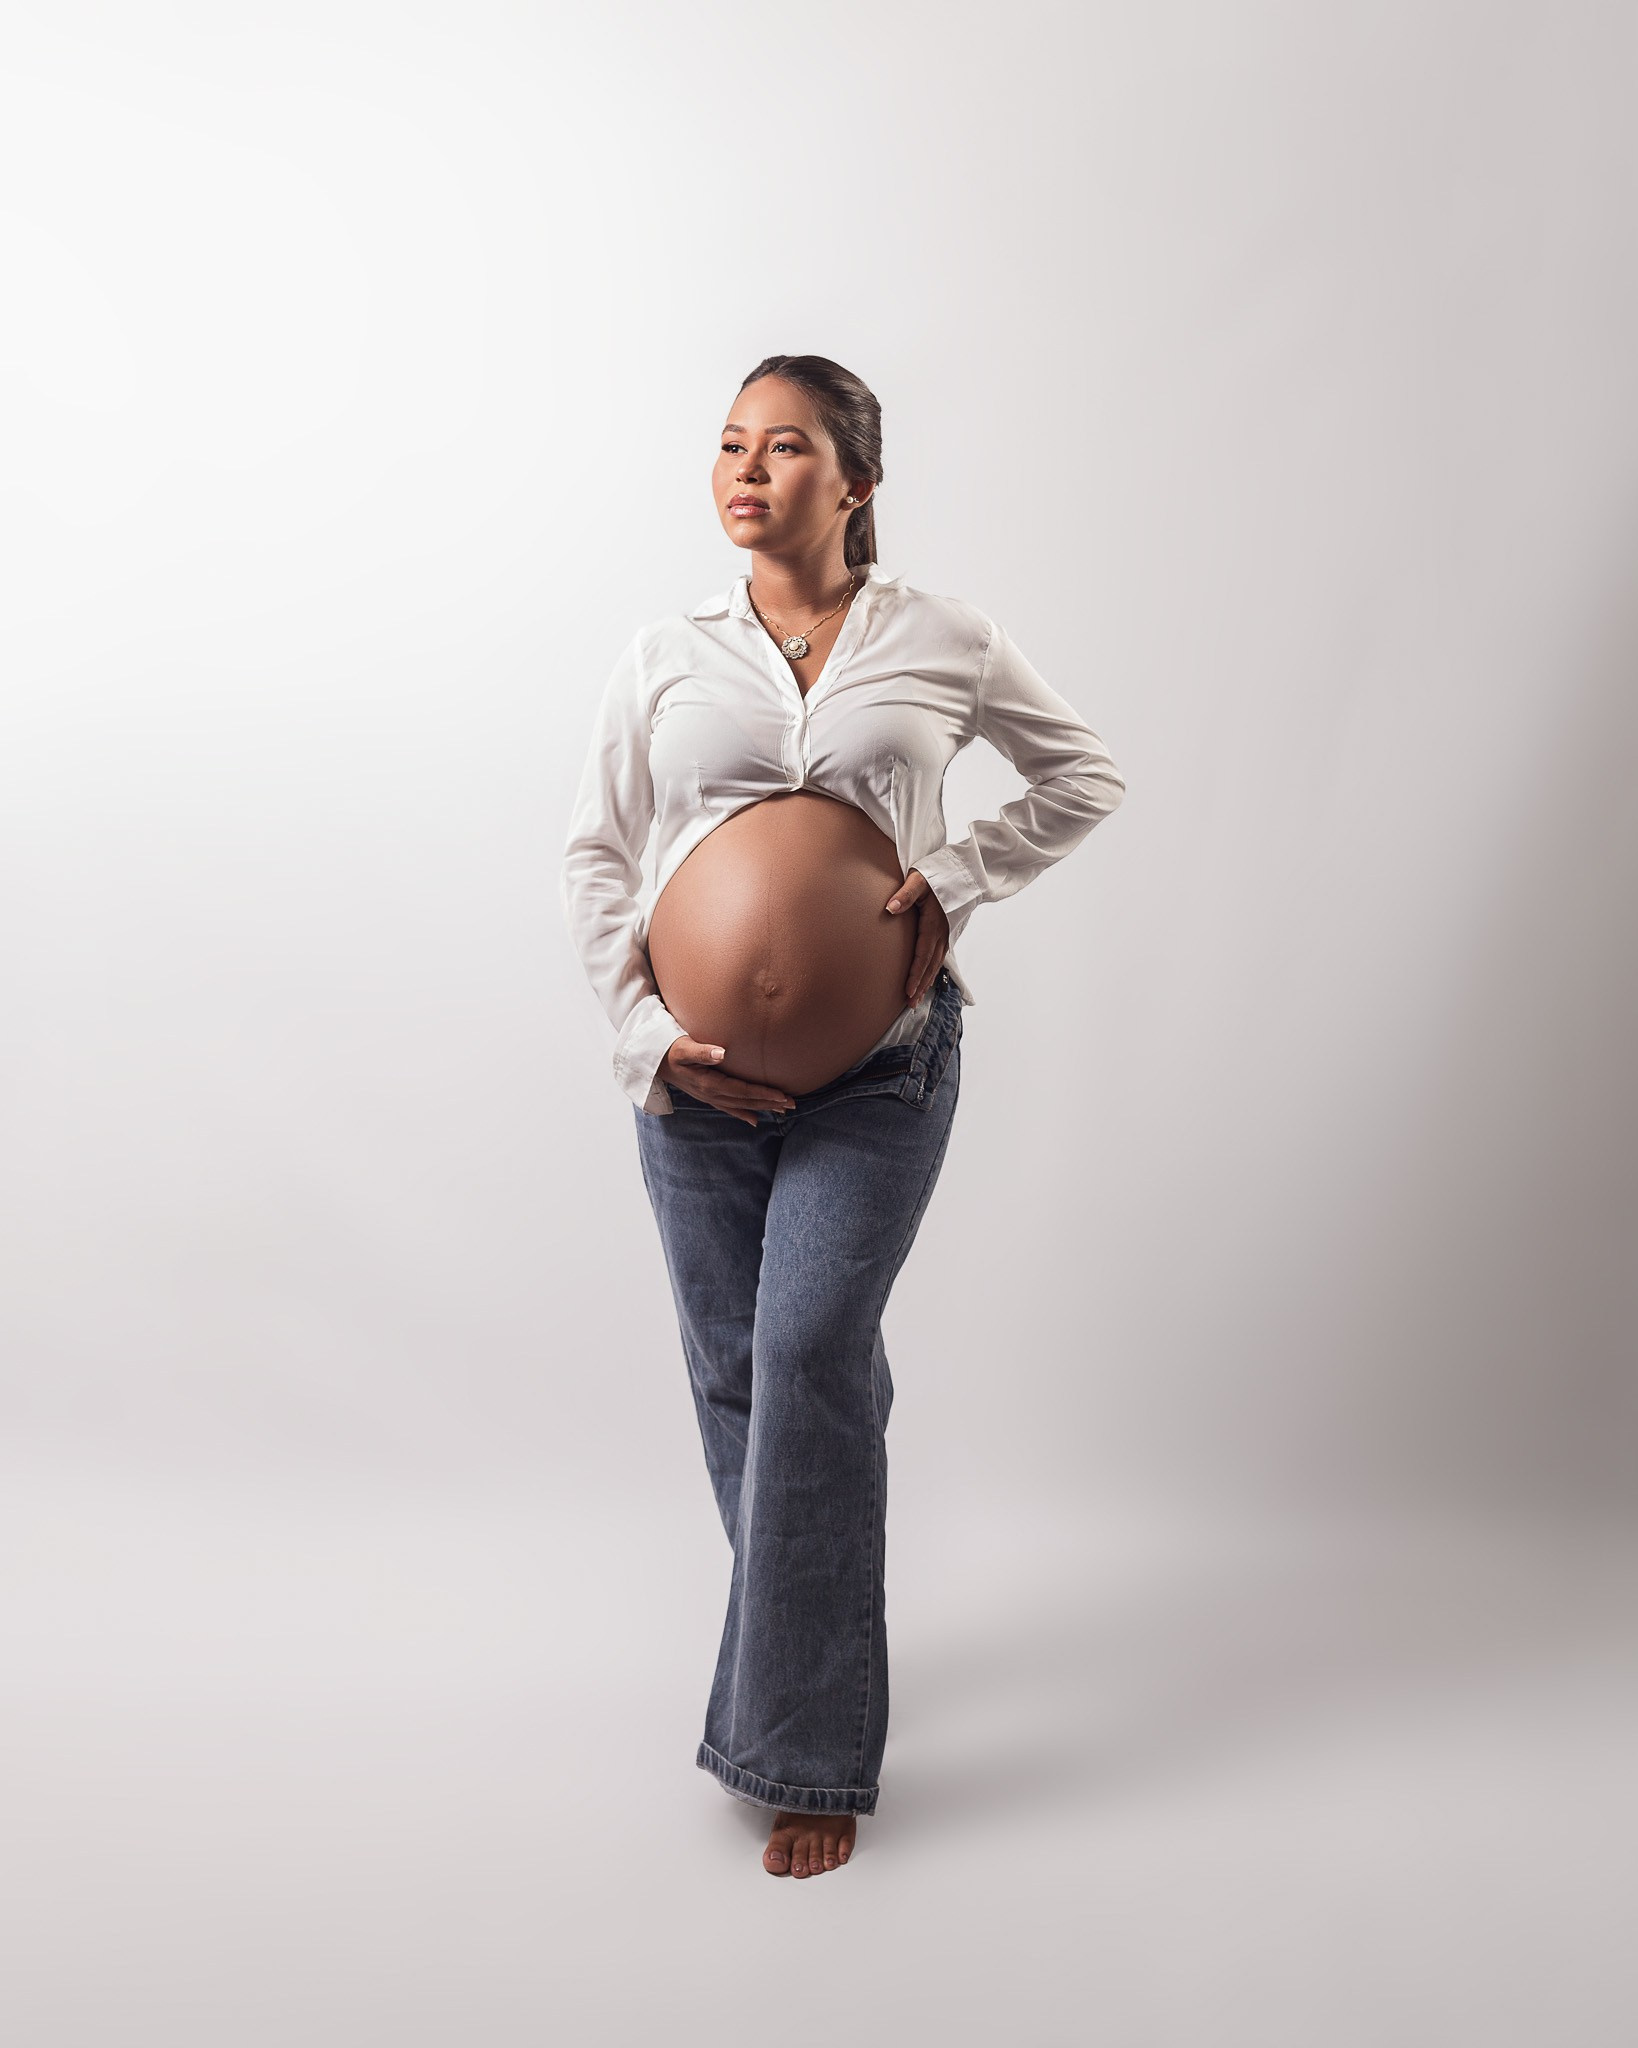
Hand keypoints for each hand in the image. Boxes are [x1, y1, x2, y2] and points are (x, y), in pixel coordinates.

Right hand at [660, 1035, 796, 1128]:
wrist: (652, 1061)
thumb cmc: (670, 1049)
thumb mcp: (683, 1047)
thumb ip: (702, 1050)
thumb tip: (722, 1053)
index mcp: (709, 1083)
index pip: (742, 1090)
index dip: (763, 1094)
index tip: (782, 1095)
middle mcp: (711, 1094)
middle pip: (745, 1101)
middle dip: (769, 1103)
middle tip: (792, 1104)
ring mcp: (709, 1097)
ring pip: (740, 1106)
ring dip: (762, 1108)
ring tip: (782, 1110)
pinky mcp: (707, 1096)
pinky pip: (728, 1108)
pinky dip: (743, 1114)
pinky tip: (756, 1120)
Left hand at [884, 869, 949, 1004]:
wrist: (960, 870)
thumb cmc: (935, 873)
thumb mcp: (918, 880)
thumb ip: (904, 894)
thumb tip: (889, 908)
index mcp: (933, 924)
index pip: (922, 955)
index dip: (915, 974)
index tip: (907, 991)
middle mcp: (942, 933)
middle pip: (930, 965)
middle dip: (920, 985)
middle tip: (910, 1004)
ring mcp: (946, 933)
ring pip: (936, 963)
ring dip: (926, 981)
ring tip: (916, 998)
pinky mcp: (946, 931)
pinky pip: (939, 956)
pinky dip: (933, 971)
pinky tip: (927, 979)